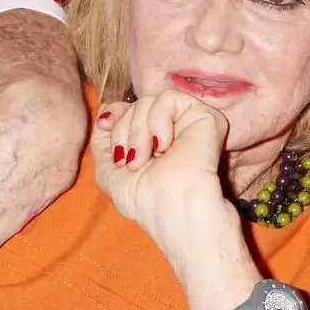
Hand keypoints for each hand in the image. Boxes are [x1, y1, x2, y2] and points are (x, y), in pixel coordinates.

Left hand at [92, 91, 261, 309]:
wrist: (179, 211)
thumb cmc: (146, 201)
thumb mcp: (110, 173)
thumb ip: (103, 141)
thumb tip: (106, 111)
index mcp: (151, 140)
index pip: (125, 111)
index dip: (114, 122)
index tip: (115, 150)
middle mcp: (169, 128)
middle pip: (132, 105)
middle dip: (124, 133)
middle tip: (136, 162)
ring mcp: (188, 121)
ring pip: (148, 100)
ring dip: (139, 131)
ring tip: (151, 157)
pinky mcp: (205, 115)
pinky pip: (169, 98)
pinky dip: (159, 121)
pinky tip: (166, 145)